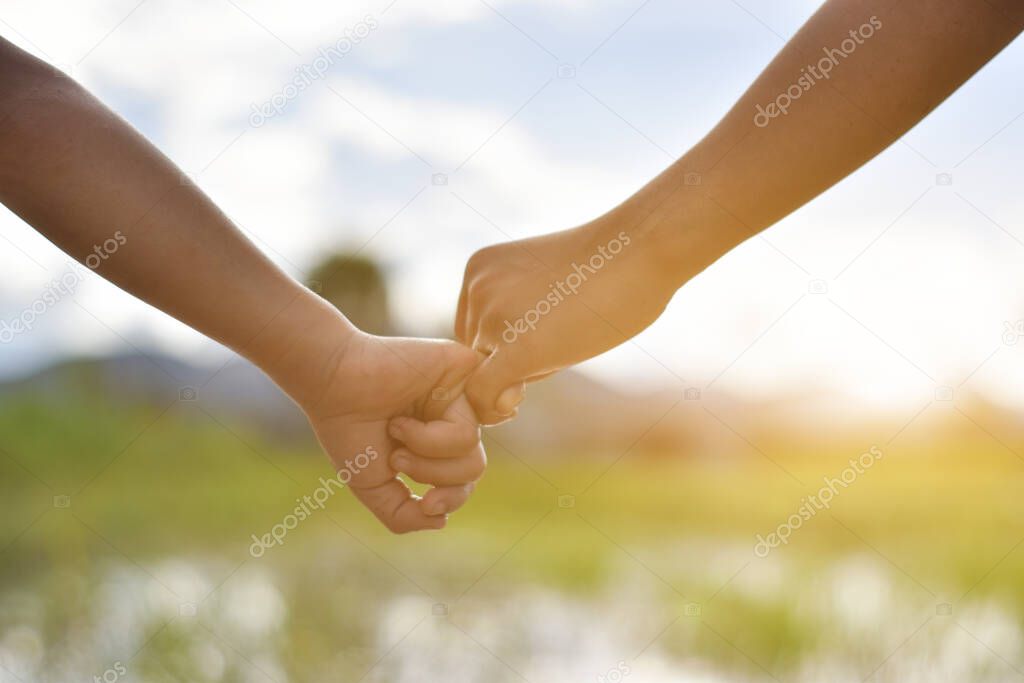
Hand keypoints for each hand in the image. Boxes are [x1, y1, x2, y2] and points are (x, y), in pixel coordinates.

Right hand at [294, 328, 484, 532]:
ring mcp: (458, 394)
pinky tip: (402, 420)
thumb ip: (403, 514)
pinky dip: (432, 437)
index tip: (425, 503)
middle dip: (435, 475)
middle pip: (474, 467)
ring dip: (427, 453)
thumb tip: (441, 521)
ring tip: (396, 432)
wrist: (332, 385)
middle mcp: (450, 417)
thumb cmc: (348, 430)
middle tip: (398, 459)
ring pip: (472, 448)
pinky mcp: (464, 375)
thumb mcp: (373, 485)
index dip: (451, 499)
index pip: (464, 480)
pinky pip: (470, 425)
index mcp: (436, 441)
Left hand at [456, 217, 677, 423]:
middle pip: (476, 353)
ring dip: (521, 375)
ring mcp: (493, 318)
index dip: (500, 347)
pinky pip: (483, 395)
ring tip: (566, 344)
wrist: (641, 247)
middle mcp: (477, 290)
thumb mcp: (543, 282)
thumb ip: (514, 317)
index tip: (539, 342)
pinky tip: (520, 402)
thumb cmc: (608, 266)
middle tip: (561, 340)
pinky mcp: (517, 349)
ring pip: (484, 375)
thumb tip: (500, 380)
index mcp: (479, 270)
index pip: (471, 330)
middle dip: (509, 362)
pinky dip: (493, 409)